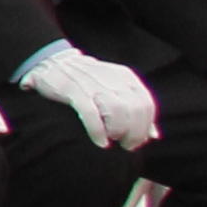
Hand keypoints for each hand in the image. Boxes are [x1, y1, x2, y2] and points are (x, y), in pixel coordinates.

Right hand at [12, 44, 161, 152]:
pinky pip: (90, 113)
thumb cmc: (87, 81)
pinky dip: (97, 131)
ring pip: (116, 111)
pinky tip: (100, 141)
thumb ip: (135, 108)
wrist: (53, 62)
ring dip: (118, 131)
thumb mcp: (115, 88)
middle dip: (134, 133)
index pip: (146, 104)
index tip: (140, 140)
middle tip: (127, 145)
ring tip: (113, 140)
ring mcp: (91, 84)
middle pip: (134, 110)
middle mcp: (111, 79)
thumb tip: (153, 134)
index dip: (146, 126)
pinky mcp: (72, 90)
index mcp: (124, 77)